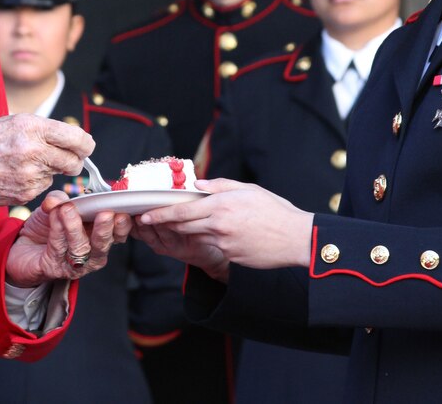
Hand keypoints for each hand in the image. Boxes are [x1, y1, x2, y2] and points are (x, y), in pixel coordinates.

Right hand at [0, 114, 94, 205]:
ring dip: (49, 170)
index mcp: (32, 127)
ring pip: (57, 174)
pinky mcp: (24, 193)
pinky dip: (35, 182)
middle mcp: (33, 150)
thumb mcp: (15, 122)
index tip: (85, 147)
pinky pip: (42, 186)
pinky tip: (15, 175)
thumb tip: (74, 140)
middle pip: (73, 161)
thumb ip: (45, 130)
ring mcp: (29, 174)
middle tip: (64, 159)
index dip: (86, 145)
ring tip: (24, 163)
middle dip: (73, 161)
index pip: (77, 138)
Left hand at [6, 191, 131, 286]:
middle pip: (103, 244)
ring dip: (75, 227)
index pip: (117, 232)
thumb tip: (59, 198)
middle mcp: (91, 253)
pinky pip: (58, 248)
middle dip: (105, 229)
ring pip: (80, 247)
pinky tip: (54, 216)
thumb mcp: (57, 208)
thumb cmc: (47, 227)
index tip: (122, 210)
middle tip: (106, 214)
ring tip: (68, 210)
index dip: (123, 224)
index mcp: (99, 235)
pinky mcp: (54, 268)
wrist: (22, 247)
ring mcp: (74, 264)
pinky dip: (57, 230)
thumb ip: (60, 200)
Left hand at [136, 179, 314, 275]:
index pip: (182, 211)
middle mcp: (218, 225)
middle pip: (182, 226)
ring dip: (185, 232)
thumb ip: (220, 186)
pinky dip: (208, 240)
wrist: (296, 238)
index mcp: (221, 205)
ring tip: (179, 225)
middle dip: (166, 224)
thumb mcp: (249, 189)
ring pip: (195, 237)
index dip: (160, 215)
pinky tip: (215, 235)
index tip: (145, 216)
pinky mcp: (230, 256)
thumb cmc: (275, 210)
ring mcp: (223, 243)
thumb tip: (197, 185)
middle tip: (151, 221)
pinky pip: (212, 247)